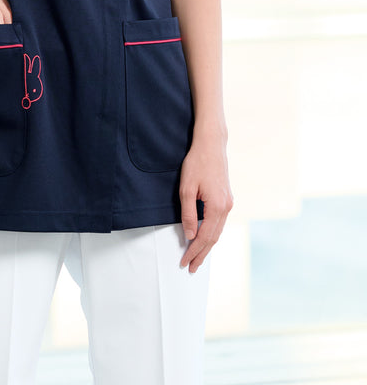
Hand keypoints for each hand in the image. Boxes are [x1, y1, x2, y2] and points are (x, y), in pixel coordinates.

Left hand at [179, 130, 232, 272]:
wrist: (211, 145)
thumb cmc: (197, 164)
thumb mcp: (186, 188)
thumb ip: (188, 214)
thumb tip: (189, 235)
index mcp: (217, 207)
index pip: (204, 237)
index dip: (194, 251)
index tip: (184, 262)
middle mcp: (226, 208)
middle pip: (213, 238)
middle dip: (201, 254)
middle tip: (191, 268)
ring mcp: (228, 204)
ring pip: (217, 231)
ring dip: (207, 245)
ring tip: (196, 257)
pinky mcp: (226, 199)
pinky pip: (219, 222)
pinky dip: (211, 233)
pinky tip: (204, 238)